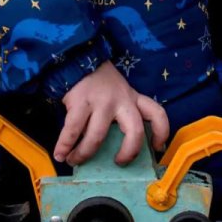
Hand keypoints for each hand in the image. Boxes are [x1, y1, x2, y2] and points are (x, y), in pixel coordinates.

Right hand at [54, 62, 169, 166]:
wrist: (78, 58)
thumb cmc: (100, 83)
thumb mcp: (119, 93)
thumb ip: (121, 113)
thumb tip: (114, 148)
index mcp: (133, 98)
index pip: (156, 113)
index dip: (162, 133)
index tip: (157, 148)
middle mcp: (121, 100)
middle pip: (134, 131)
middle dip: (128, 152)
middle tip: (118, 163)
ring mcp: (100, 101)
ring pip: (98, 136)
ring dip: (84, 153)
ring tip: (74, 161)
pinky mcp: (80, 101)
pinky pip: (72, 130)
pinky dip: (64, 145)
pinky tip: (60, 154)